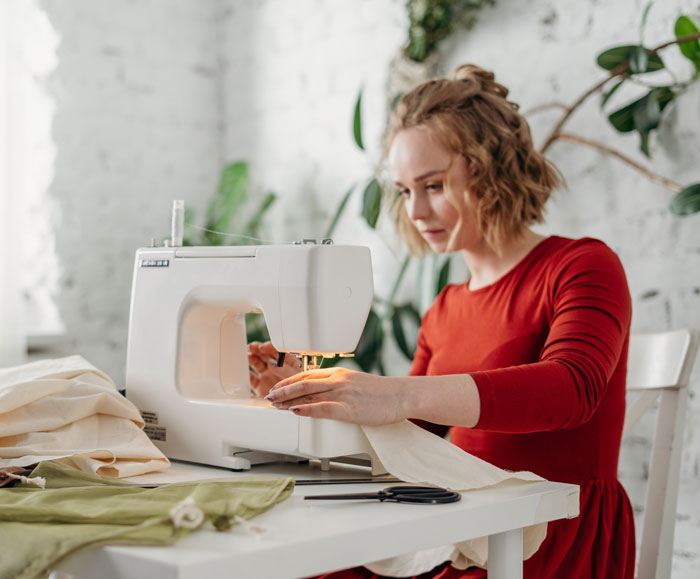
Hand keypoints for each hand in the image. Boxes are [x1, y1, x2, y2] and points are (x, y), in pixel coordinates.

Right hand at [248, 342, 300, 397]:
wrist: (298, 408)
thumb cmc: (302, 391)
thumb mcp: (297, 378)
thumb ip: (285, 370)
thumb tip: (273, 364)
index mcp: (288, 362)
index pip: (277, 350)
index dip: (269, 347)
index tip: (263, 347)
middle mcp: (276, 367)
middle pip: (265, 354)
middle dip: (257, 349)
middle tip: (251, 348)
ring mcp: (268, 376)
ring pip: (256, 363)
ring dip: (250, 358)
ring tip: (247, 357)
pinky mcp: (260, 386)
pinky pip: (251, 378)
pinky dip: (246, 374)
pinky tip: (243, 371)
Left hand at [264, 367, 404, 425]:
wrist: (401, 395)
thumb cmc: (383, 393)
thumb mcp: (357, 383)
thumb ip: (340, 386)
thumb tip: (324, 394)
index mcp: (340, 373)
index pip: (307, 375)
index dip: (288, 381)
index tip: (277, 388)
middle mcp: (338, 380)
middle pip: (302, 383)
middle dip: (282, 390)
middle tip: (268, 397)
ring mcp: (343, 393)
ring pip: (308, 393)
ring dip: (287, 400)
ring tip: (274, 405)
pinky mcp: (349, 409)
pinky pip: (322, 408)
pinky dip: (305, 410)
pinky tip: (294, 412)